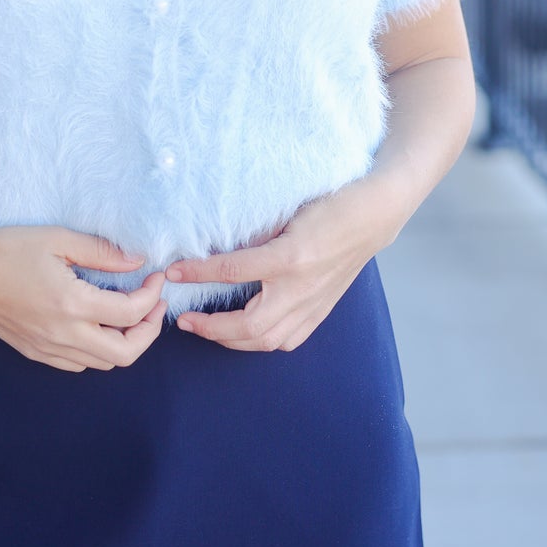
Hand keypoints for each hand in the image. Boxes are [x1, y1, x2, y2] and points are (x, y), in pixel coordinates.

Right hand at [0, 223, 168, 371]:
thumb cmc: (6, 249)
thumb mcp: (58, 240)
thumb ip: (102, 252)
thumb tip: (138, 261)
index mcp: (71, 304)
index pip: (130, 314)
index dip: (152, 296)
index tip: (155, 278)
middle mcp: (62, 334)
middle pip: (124, 354)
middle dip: (148, 331)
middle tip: (152, 305)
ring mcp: (47, 348)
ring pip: (102, 363)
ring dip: (123, 342)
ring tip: (126, 314)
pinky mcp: (34, 352)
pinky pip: (77, 364)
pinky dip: (97, 351)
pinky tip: (95, 326)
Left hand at [164, 178, 393, 350]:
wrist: (374, 215)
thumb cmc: (330, 204)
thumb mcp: (288, 210)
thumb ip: (255, 233)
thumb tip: (215, 244)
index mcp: (290, 257)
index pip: (232, 271)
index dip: (197, 273)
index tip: (172, 272)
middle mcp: (301, 287)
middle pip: (249, 325)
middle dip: (210, 328)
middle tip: (184, 320)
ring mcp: (314, 303)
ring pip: (267, 340)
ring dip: (231, 340)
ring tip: (207, 329)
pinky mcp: (321, 310)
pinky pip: (288, 339)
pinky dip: (260, 342)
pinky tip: (243, 334)